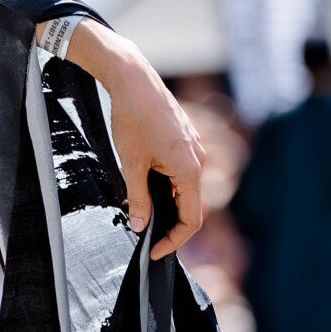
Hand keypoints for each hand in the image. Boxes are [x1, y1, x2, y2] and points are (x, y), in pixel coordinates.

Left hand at [68, 21, 205, 258]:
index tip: (155, 251)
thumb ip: (138, 198)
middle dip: (168, 222)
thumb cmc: (133, 118)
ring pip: (183, 187)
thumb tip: (140, 225)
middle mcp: (199, 160)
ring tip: (137, 208)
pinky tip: (142, 183)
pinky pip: (180, 170)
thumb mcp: (131, 164)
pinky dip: (165, 184)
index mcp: (189, 169)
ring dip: (165, 202)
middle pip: (189, 204)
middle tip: (144, 233)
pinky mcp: (185, 139)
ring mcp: (194, 148)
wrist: (134, 80)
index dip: (174, 240)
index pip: (191, 219)